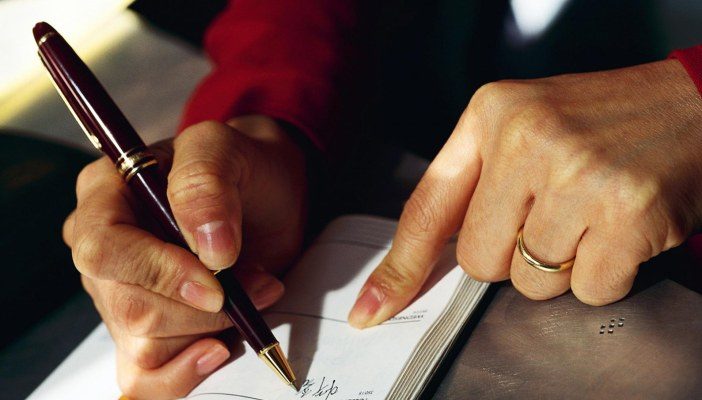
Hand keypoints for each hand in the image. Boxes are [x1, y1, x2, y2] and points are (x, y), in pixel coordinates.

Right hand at [62, 116, 306, 398]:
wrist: (268, 196)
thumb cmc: (242, 167)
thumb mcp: (227, 149)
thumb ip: (207, 183)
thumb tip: (209, 250)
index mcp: (106, 197)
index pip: (103, 249)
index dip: (158, 272)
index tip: (217, 281)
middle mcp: (104, 251)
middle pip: (130, 307)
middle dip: (204, 305)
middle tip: (257, 281)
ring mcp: (122, 296)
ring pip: (145, 345)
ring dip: (211, 328)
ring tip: (253, 293)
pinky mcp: (149, 331)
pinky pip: (146, 377)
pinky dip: (184, 374)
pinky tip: (218, 351)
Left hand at [349, 59, 701, 327]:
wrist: (694, 103)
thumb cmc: (602, 123)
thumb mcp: (525, 126)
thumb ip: (476, 182)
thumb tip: (427, 260)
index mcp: (490, 115)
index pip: (427, 208)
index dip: (399, 268)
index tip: (372, 309)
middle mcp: (527, 138)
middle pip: (479, 261)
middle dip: (512, 257)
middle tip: (552, 217)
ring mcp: (578, 174)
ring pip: (531, 283)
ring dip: (561, 266)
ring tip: (591, 216)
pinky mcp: (627, 212)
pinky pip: (587, 291)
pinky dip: (605, 274)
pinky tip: (621, 229)